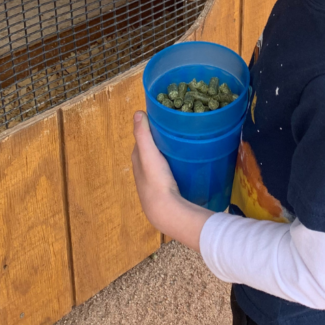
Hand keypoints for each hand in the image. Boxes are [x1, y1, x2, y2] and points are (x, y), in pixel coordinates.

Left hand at [131, 111, 213, 250]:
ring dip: (169, 153)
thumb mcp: (148, 153)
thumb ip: (143, 134)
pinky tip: (187, 164)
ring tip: (185, 144)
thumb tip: (138, 112)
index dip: (151, 128)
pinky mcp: (166, 190)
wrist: (167, 211)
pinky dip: (175, 165)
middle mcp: (142, 172)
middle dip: (161, 140)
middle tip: (178, 129)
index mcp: (137, 160)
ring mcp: (154, 182)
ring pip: (161, 162)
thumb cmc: (156, 181)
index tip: (165, 119)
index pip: (142, 139)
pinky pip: (170, 172)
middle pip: (152, 150)